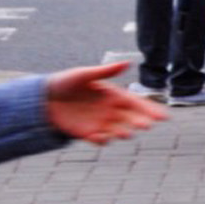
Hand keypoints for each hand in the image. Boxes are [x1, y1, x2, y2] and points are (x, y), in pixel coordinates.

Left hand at [44, 61, 165, 144]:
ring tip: (126, 133)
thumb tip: (127, 63)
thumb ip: (105, 71)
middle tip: (147, 125)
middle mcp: (110, 110)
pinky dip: (101, 140)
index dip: (150, 109)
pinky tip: (101, 138)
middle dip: (140, 122)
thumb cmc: (64, 83)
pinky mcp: (87, 134)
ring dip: (123, 132)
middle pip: (131, 119)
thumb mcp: (84, 74)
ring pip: (118, 131)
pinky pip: (99, 139)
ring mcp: (99, 123)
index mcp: (113, 95)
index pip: (136, 103)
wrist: (41, 99)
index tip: (164, 117)